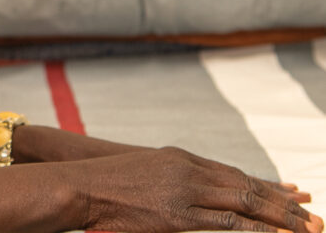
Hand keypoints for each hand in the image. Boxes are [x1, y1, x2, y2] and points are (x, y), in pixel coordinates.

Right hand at [68, 146, 322, 232]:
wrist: (81, 185)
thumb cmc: (105, 184)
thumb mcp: (143, 172)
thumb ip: (170, 181)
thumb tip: (187, 198)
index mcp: (181, 159)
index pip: (235, 172)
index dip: (267, 184)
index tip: (294, 194)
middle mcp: (189, 170)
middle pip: (247, 184)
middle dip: (284, 202)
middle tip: (314, 215)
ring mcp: (186, 191)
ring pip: (246, 201)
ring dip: (281, 217)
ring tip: (308, 229)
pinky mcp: (180, 216)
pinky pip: (229, 222)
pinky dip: (258, 229)